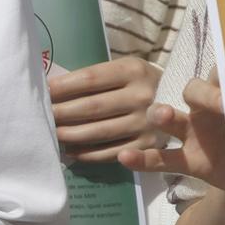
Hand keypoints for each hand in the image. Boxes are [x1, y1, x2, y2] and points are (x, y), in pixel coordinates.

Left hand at [49, 57, 164, 163]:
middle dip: (62, 112)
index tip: (44, 91)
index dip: (63, 87)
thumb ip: (96, 78)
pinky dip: (87, 154)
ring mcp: (146, 123)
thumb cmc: (140, 83)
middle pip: (92, 107)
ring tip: (53, 134)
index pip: (90, 79)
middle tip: (43, 116)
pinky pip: (110, 153)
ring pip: (98, 132)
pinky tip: (71, 151)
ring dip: (70, 135)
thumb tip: (54, 90)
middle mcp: (142, 96)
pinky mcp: (147, 145)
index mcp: (134, 70)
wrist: (180, 102)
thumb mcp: (125, 70)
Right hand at [117, 77, 224, 190]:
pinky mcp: (189, 161)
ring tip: (160, 115)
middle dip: (206, 94)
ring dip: (163, 115)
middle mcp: (208, 110)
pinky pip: (162, 159)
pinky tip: (125, 158)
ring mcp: (194, 134)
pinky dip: (143, 159)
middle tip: (221, 103)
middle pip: (195, 90)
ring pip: (172, 120)